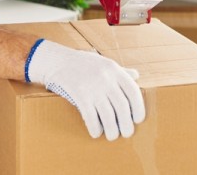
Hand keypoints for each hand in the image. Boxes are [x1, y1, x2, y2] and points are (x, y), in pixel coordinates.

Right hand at [27, 39, 144, 139]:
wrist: (57, 60)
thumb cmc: (82, 63)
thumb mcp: (103, 62)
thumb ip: (120, 70)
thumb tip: (136, 75)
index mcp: (114, 69)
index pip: (133, 92)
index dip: (139, 108)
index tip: (138, 119)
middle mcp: (106, 78)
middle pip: (122, 107)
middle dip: (126, 125)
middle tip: (126, 133)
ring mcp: (92, 86)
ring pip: (108, 116)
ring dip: (111, 131)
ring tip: (111, 136)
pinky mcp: (80, 94)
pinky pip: (91, 117)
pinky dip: (95, 128)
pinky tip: (95, 132)